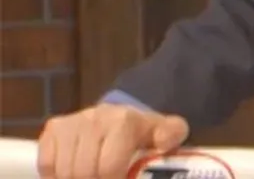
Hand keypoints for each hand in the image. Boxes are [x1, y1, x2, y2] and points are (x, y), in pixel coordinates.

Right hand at [37, 103, 188, 178]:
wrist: (123, 116)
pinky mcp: (54, 128)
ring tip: (92, 176)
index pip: (108, 167)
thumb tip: (164, 144)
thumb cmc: (145, 133)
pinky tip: (73, 174)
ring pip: (63, 171)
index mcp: (123, 122)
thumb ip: (172, 135)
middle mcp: (94, 119)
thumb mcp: (167, 133)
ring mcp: (71, 122)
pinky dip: (56, 176)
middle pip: (83, 172)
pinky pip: (46, 164)